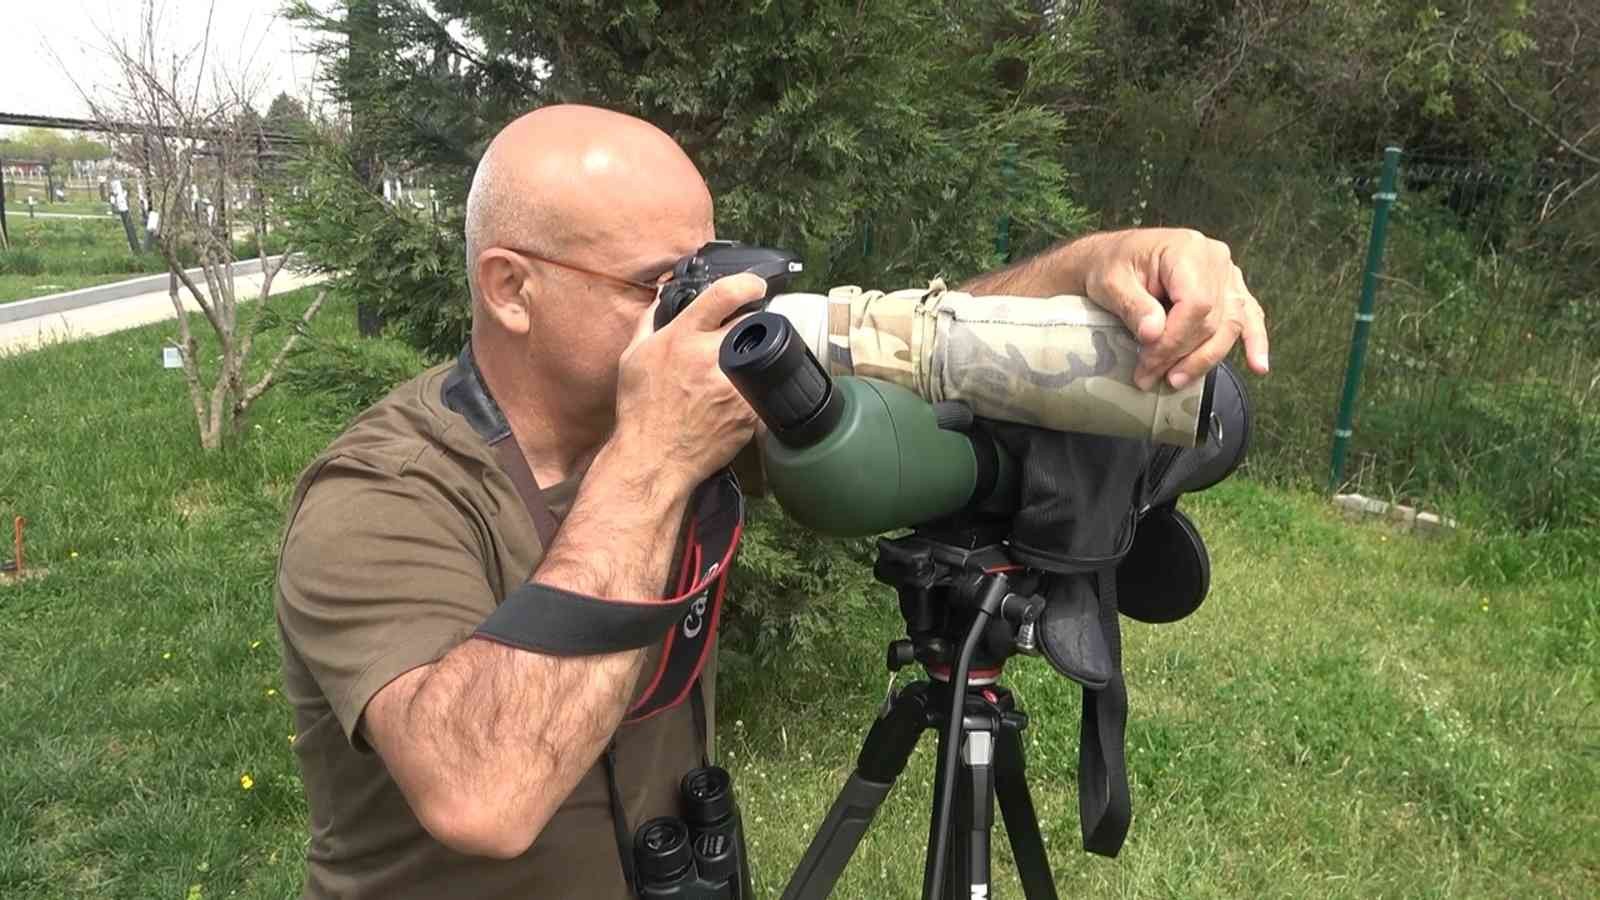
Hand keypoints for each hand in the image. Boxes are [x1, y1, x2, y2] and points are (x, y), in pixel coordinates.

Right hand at [609, 274, 764, 490]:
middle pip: (751, 323)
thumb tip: (663, 298)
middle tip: (734, 342)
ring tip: (734, 373)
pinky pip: (762, 388)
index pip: (725, 294)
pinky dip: (753, 388)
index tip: (755, 286)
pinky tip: (732, 398)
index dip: (747, 284)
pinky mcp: (749, 410)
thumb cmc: (641, 410)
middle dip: (747, 327)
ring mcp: (734, 385)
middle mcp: (711, 357)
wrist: (654, 458)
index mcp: (683, 338)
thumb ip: (650, 321)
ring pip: (762, 355)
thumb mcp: (633, 357)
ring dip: (752, 359)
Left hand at [1079, 229, 1268, 390]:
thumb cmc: (1110, 267)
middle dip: (1182, 355)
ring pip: (1230, 325)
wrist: (1112, 258)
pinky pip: (1248, 316)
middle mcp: (1214, 259)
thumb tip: (1154, 334)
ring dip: (1206, 358)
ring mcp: (1226, 273)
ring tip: (1177, 380)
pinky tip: (1259, 365)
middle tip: (1150, 377)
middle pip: (1213, 319)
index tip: (1148, 362)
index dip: (1175, 340)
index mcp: (1187, 250)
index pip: (1196, 304)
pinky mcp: (1228, 288)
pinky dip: (1254, 341)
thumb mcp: (1111, 284)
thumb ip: (1134, 307)